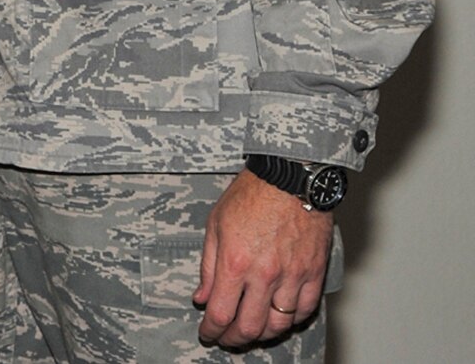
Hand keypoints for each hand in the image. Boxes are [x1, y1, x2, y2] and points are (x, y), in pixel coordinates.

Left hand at [193, 169, 335, 347]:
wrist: (290, 178)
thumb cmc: (251, 195)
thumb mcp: (215, 226)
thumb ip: (208, 267)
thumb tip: (202, 298)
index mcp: (235, 262)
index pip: (221, 313)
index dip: (212, 330)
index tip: (208, 333)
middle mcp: (265, 275)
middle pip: (250, 327)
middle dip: (234, 339)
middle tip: (226, 339)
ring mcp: (293, 276)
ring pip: (279, 325)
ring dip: (262, 334)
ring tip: (251, 332)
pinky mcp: (315, 273)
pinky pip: (305, 310)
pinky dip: (292, 321)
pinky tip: (280, 318)